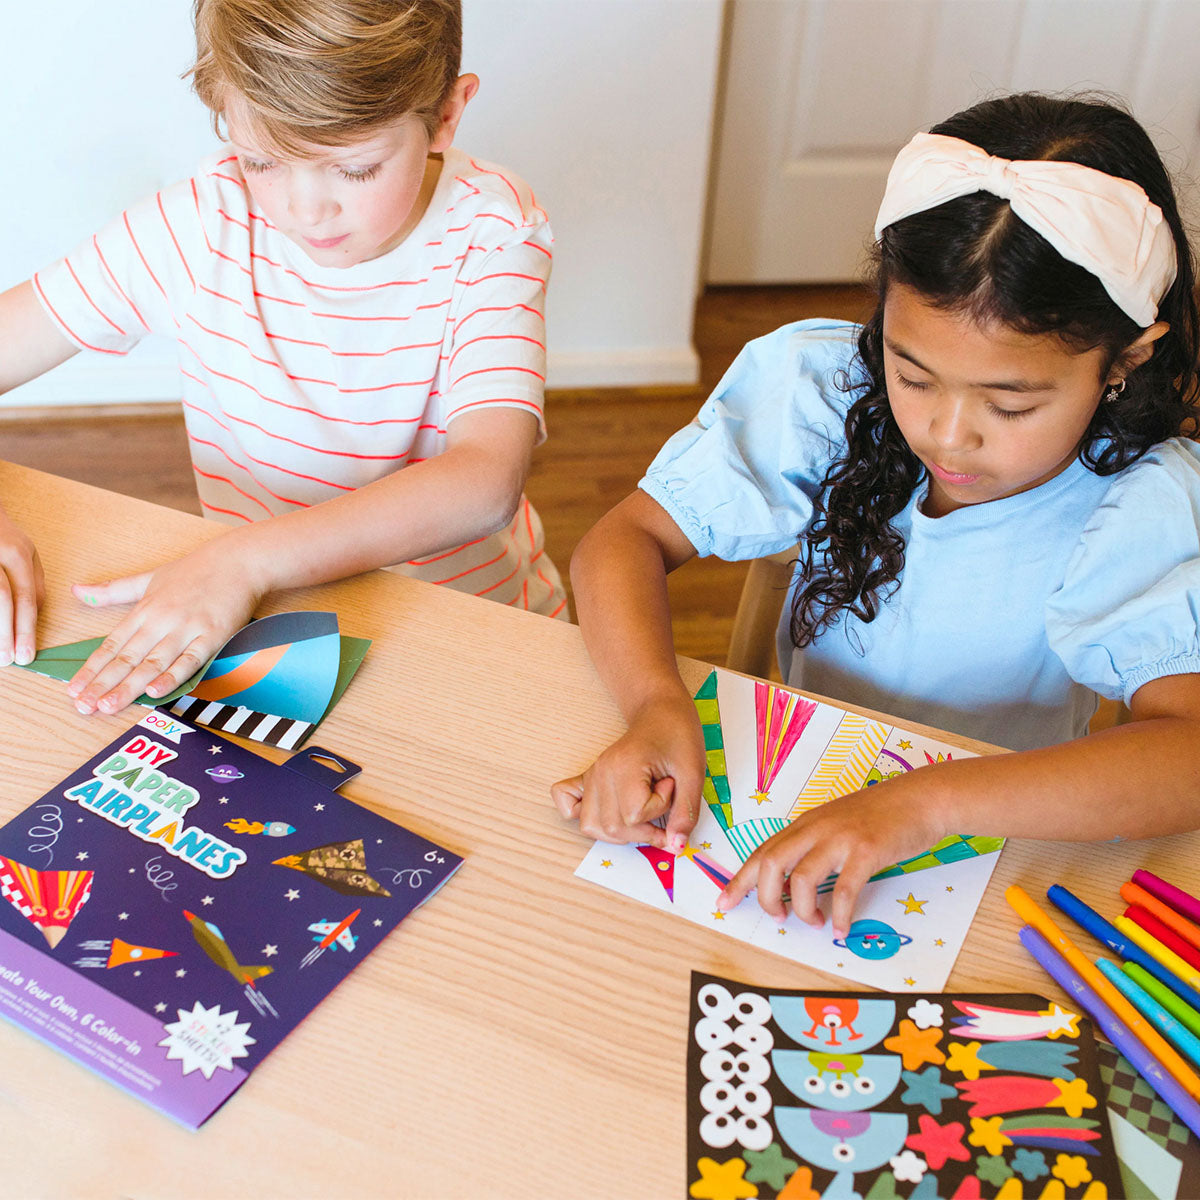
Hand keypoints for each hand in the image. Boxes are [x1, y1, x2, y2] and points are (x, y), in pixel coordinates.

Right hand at [0, 507, 43, 665]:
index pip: (27, 598)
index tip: (26, 656)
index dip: (27, 629)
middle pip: (2, 598)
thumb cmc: (2, 536)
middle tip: (7, 660)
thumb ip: (33, 583)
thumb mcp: (26, 551)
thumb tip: (36, 618)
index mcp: (18, 553)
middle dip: (6, 633)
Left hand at [66, 536, 264, 715]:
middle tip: (84, 706)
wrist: (239, 561)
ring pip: (152, 663)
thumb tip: (77, 591)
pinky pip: (189, 661)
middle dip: (103, 684)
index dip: (91, 669)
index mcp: (144, 610)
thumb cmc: (197, 570)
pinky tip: (154, 691)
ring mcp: (186, 629)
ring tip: (108, 706)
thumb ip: (113, 590)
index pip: (111, 645)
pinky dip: (172, 676)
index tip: (73, 689)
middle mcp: (160, 621)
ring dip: (128, 686)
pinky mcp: (211, 636)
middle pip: (126, 658)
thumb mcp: (149, 577)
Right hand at [551, 691, 705, 850]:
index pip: (635, 815)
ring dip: (620, 833)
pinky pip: (568, 803)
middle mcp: (601, 772)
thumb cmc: (677, 733)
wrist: (660, 710)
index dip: (661, 808)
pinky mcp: (589, 777)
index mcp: (624, 766)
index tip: (671, 784)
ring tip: (643, 812)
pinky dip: (578, 814)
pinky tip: (605, 811)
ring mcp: (592, 775)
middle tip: (664, 802)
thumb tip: (675, 847)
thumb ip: (686, 811)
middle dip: (644, 829)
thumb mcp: (693, 771)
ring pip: (592, 826)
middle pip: (612, 828)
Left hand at [718, 773, 947, 936]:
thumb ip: (815, 847)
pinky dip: (839, 914)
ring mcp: (841, 839)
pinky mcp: (868, 851)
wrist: (922, 798)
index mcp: (806, 824)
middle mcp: (817, 829)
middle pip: (772, 864)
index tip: (723, 902)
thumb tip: (795, 884)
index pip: (762, 852)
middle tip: (778, 919)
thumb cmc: (882, 815)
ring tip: (814, 923)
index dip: (739, 879)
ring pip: (802, 879)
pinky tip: (840, 928)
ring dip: (803, 909)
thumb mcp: (838, 825)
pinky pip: (844, 890)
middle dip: (766, 898)